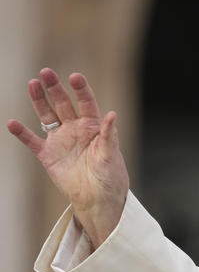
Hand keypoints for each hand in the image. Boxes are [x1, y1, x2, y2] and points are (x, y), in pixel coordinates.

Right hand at [7, 68, 128, 246]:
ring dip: (39, 101)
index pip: (86, 103)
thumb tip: (112, 114)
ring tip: (32, 84)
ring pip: (47, 116)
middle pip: (63, 104)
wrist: (98, 199)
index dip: (81, 90)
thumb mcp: (111, 155)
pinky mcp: (48, 155)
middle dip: (55, 88)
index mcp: (94, 126)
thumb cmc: (111, 176)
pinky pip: (32, 141)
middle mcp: (76, 129)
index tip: (75, 77)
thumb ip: (110, 135)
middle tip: (46, 72)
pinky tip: (13, 123)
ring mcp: (61, 140)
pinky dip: (22, 133)